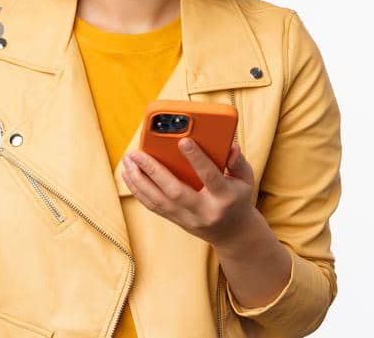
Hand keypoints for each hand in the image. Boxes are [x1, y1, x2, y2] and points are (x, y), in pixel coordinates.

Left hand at [121, 140, 262, 246]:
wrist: (233, 233)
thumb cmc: (237, 199)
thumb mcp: (245, 180)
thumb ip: (237, 162)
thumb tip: (230, 145)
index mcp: (225, 198)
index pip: (210, 177)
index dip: (197, 159)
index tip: (183, 141)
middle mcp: (204, 210)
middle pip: (175, 191)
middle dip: (153, 171)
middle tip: (137, 153)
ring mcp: (188, 218)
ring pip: (158, 201)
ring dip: (138, 180)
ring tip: (128, 161)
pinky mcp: (176, 221)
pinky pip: (153, 206)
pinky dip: (138, 190)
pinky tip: (128, 175)